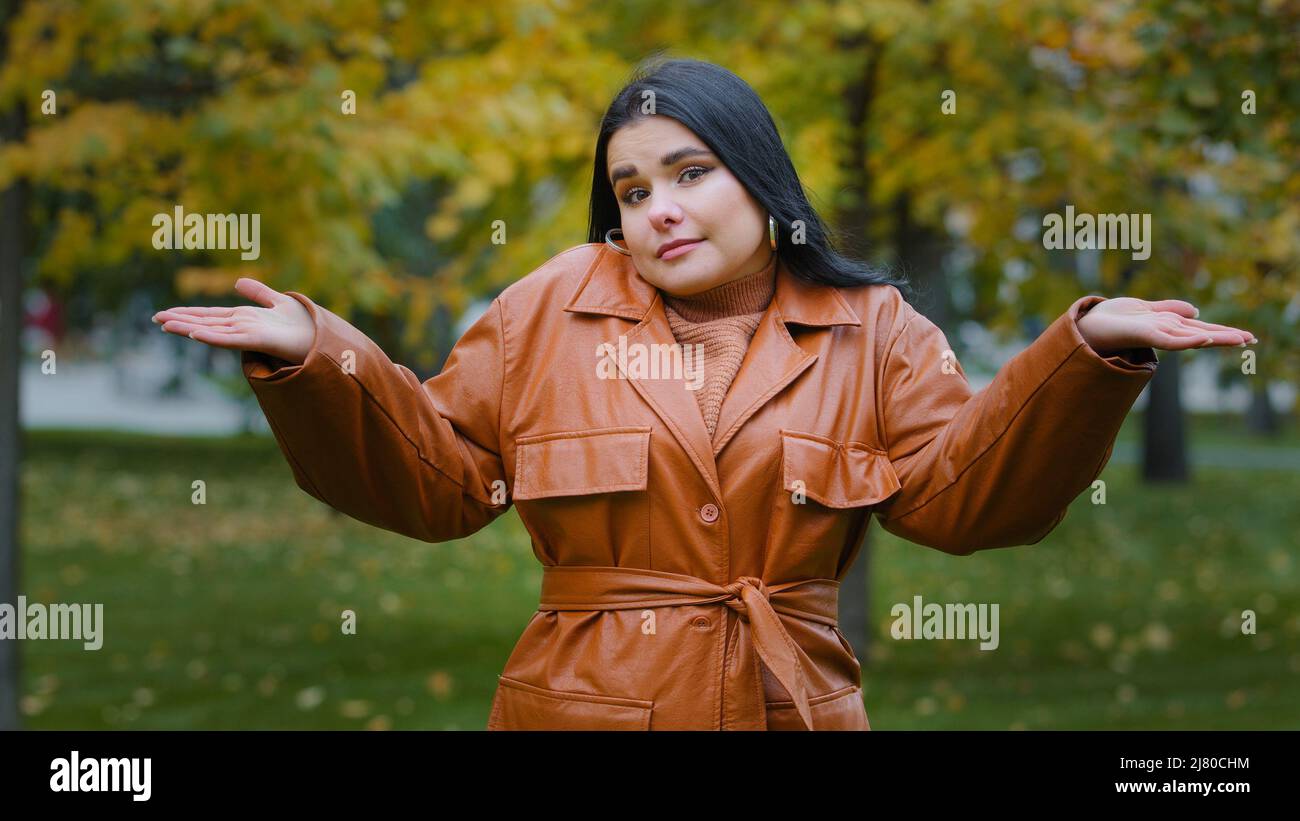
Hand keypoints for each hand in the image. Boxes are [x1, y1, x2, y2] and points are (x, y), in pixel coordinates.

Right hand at [152, 278, 315, 365]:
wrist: (322, 337)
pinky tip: (195, 334)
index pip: (210, 316)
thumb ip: (258, 292)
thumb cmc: (304, 324)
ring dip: (189, 328)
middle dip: (181, 321)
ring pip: (212, 330)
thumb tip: (238, 282)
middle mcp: (242, 327)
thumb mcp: (277, 301)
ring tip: (166, 325)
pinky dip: (213, 337)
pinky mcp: (258, 341)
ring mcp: (248, 335)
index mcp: (244, 319)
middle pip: (206, 323)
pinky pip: (232, 339)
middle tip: (156, 320)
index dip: (189, 314)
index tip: (166, 313)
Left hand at [1076, 297, 1256, 353]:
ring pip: (1190, 336)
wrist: (1085, 326)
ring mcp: (1154, 333)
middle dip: (1225, 336)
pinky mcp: (1142, 335)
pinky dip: (1185, 340)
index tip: (1246, 336)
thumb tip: (1194, 309)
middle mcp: (1163, 330)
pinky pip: (1167, 339)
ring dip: (1214, 337)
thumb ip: (1168, 308)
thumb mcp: (1144, 308)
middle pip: (1200, 333)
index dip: (1222, 331)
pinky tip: (1203, 339)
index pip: (1200, 328)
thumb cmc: (1110, 319)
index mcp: (1166, 325)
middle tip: (1252, 341)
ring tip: (1239, 340)